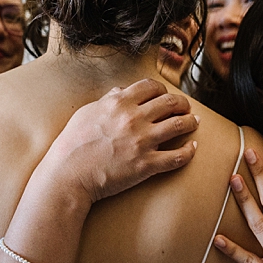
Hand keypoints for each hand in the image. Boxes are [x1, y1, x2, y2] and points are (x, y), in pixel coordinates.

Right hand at [45, 78, 198, 202]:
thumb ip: (105, 101)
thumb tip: (119, 92)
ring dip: (190, 122)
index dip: (162, 89)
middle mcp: (134, 118)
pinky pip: (177, 156)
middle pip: (170, 102)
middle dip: (182, 103)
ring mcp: (142, 141)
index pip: (151, 87)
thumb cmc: (71, 145)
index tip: (164, 95)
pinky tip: (192, 148)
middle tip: (185, 107)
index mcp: (118, 103)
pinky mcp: (147, 164)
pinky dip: (189, 151)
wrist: (68, 175)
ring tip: (194, 122)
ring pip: (179, 125)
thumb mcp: (85, 113)